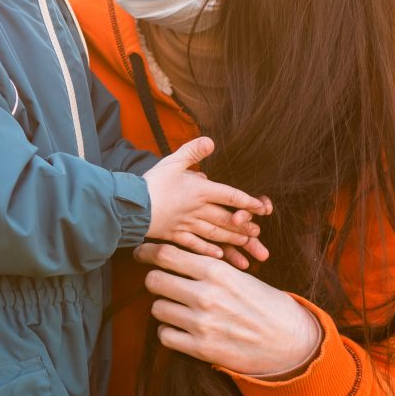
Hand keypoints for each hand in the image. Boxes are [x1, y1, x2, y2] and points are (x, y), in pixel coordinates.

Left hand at [133, 241, 323, 376]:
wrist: (292, 342)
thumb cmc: (265, 305)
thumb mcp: (240, 276)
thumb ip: (207, 268)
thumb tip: (172, 257)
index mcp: (217, 271)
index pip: (166, 254)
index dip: (147, 252)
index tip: (141, 253)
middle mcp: (206, 296)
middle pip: (154, 280)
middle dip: (156, 281)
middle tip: (163, 284)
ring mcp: (202, 324)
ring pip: (157, 308)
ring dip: (165, 308)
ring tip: (181, 309)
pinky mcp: (201, 349)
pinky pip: (165, 336)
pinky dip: (170, 333)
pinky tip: (184, 330)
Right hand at [142, 137, 271, 262]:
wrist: (132, 205)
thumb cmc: (153, 183)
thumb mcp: (172, 161)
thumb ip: (192, 151)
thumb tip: (211, 141)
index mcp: (200, 191)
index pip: (230, 195)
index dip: (247, 201)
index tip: (262, 207)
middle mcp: (197, 210)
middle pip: (226, 218)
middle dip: (243, 225)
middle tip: (257, 232)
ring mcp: (187, 225)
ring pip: (215, 233)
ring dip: (231, 238)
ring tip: (245, 243)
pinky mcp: (175, 235)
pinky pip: (195, 244)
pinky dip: (208, 250)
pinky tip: (218, 254)